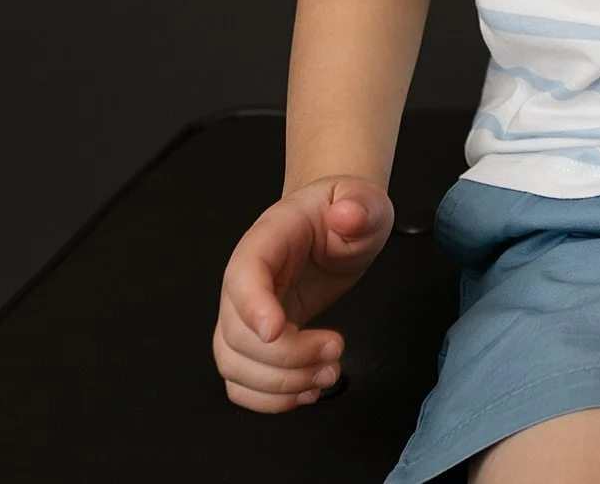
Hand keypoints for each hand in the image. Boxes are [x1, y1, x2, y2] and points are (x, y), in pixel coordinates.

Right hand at [213, 176, 394, 410]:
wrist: (337, 221)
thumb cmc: (345, 210)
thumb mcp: (364, 200)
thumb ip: (361, 206)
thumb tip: (349, 214)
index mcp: (267, 239)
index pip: (243, 275)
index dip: (253, 306)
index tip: (278, 331)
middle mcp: (246, 280)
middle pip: (237, 332)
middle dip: (286, 356)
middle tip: (334, 351)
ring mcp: (246, 313)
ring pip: (234, 364)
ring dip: (279, 384)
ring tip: (327, 374)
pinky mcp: (257, 339)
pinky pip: (242, 380)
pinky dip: (269, 398)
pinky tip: (306, 391)